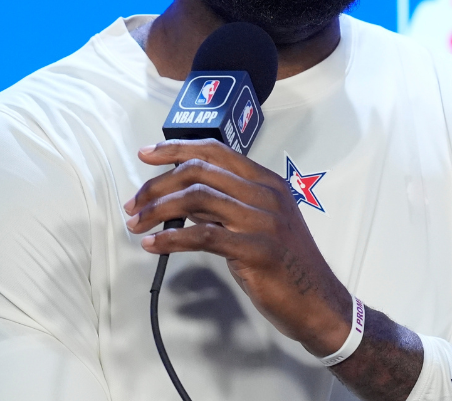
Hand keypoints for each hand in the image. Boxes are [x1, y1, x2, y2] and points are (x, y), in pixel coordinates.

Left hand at [124, 139, 351, 355]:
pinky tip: (155, 244)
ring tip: (137, 224)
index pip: (216, 151)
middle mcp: (267, 194)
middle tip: (133, 203)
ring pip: (198, 198)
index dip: (177, 149)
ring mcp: (264, 221)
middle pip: (200, 171)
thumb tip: (183, 199)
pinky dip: (172, 238)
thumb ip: (226, 206)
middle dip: (157, 184)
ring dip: (158, 209)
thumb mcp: (260, 224)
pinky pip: (204, 235)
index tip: (147, 154)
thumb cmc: (287, 266)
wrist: (318, 302)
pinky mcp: (257, 250)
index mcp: (268, 183)